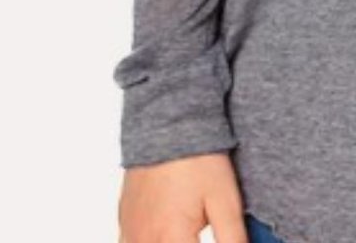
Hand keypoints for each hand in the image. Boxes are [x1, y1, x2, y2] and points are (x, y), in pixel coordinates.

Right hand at [117, 152, 247, 242]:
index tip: (212, 239)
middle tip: (196, 233)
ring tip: (186, 233)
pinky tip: (165, 234)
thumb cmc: (199, 160)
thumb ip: (232, 239)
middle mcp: (144, 241)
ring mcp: (129, 233)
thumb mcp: (226, 200)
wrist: (169, 124)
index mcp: (172, 240)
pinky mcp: (123, 222)